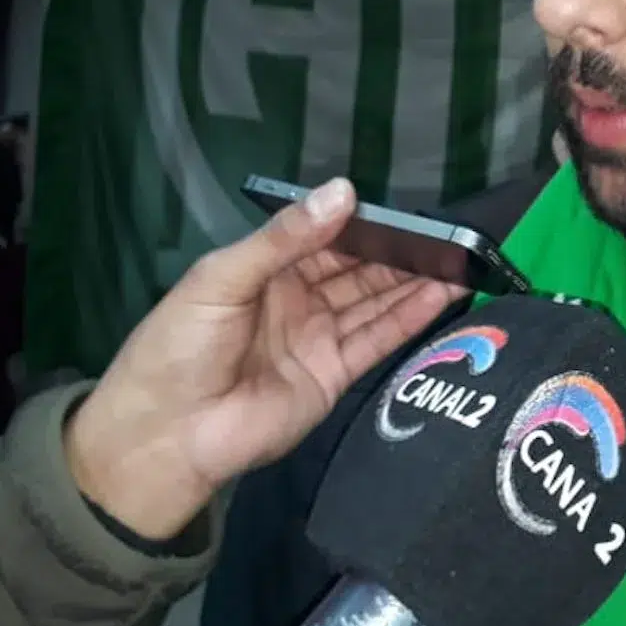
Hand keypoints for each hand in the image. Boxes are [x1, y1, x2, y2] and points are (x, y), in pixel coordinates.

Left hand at [65, 178, 465, 539]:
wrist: (167, 434)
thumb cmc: (181, 345)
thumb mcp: (223, 278)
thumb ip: (286, 237)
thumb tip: (345, 191)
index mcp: (267, 269)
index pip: (327, 238)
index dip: (365, 224)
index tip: (406, 209)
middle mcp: (299, 299)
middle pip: (358, 269)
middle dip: (400, 252)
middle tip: (446, 236)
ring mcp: (319, 338)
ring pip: (375, 301)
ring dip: (414, 282)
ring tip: (459, 262)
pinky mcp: (335, 375)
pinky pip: (377, 340)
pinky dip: (409, 318)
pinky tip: (442, 295)